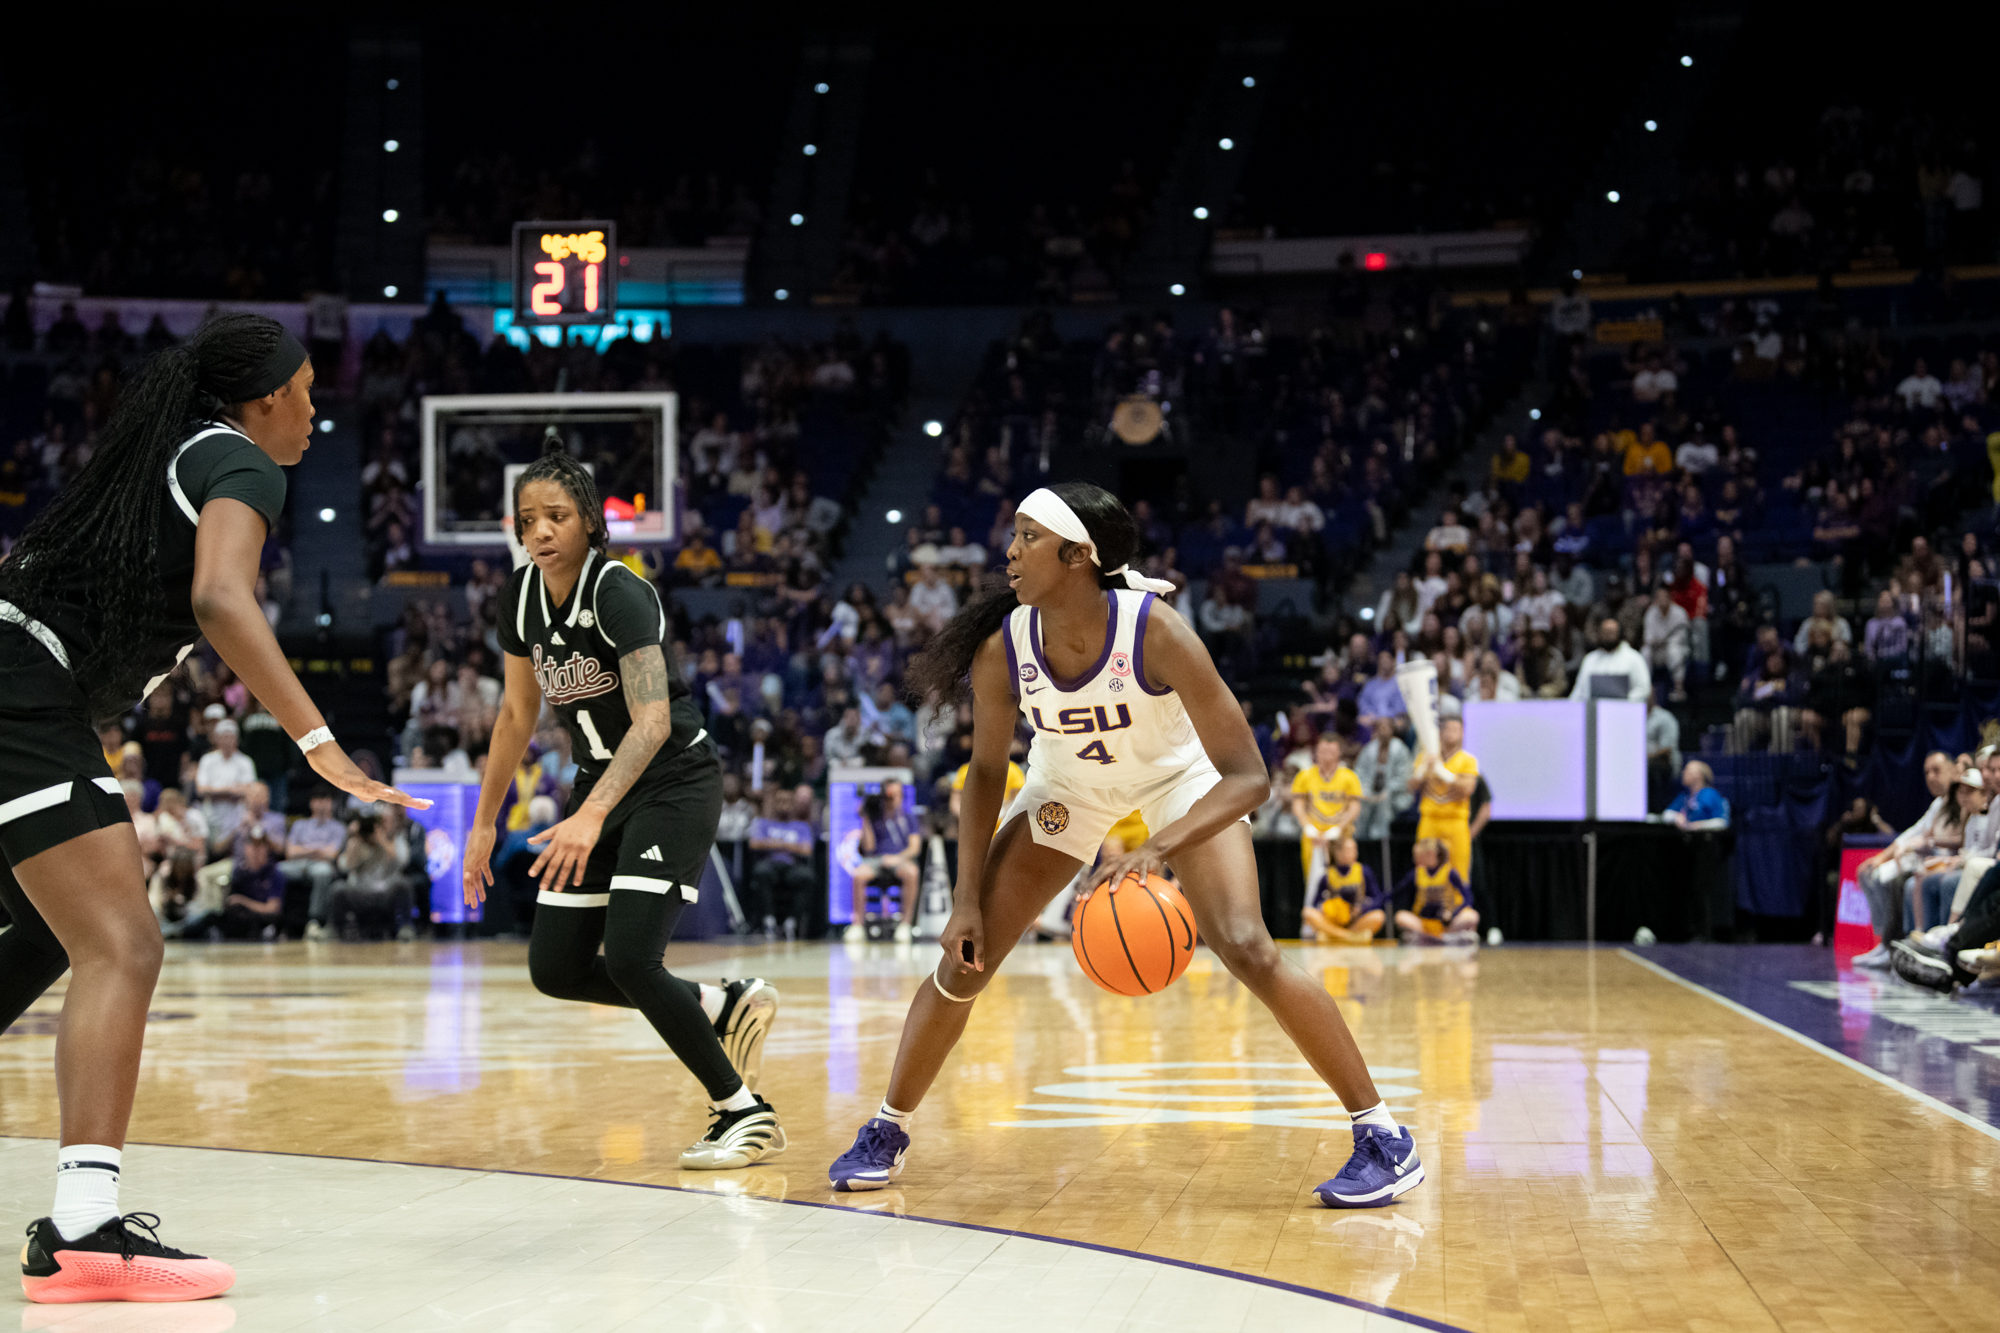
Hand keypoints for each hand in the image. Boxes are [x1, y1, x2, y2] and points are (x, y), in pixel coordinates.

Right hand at [308, 743, 432, 810]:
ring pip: (379, 790)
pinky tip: (384, 792)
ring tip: (409, 800)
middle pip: (394, 794)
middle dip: (411, 800)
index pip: (396, 796)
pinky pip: (362, 785)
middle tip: (429, 804)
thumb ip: (365, 792)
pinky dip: (374, 789)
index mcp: (373, 788)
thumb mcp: (354, 786)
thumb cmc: (339, 769)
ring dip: (395, 795)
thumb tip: (375, 798)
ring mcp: (359, 781)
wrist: (324, 753)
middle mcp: (370, 784)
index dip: (412, 801)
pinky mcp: (347, 779)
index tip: (429, 804)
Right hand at [462, 823, 496, 907]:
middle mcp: (470, 864)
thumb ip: (471, 864)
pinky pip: (485, 870)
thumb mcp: (475, 852)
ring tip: (483, 899)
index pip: (466, 882)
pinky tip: (490, 884)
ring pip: (478, 878)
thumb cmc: (479, 838)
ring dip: (480, 888)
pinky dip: (488, 877)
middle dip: (472, 894)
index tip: (467, 904)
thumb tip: (466, 876)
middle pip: (471, 883)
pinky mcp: (485, 857)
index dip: (467, 893)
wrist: (485, 826)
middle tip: (473, 906)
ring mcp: (477, 861)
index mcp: (467, 864)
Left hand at [527, 805, 605, 890]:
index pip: (544, 855)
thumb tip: (528, 841)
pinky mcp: (586, 849)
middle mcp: (564, 846)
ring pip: (567, 867)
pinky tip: (577, 883)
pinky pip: (582, 865)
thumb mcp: (556, 827)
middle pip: (554, 864)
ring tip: (557, 890)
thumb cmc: (572, 822)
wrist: (590, 815)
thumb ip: (542, 836)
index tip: (531, 874)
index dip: (537, 865)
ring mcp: (575, 848)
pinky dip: (579, 874)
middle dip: (548, 877)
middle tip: (543, 888)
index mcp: (556, 841)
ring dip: (562, 879)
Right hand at [940, 902, 985, 971]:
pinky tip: (967, 954)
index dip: (969, 968)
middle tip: (976, 963)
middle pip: (953, 964)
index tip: (978, 966)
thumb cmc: (973, 917)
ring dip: (961, 962)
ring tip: (973, 958)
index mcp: (952, 942)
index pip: (958, 964)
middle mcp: (944, 943)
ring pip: (951, 960)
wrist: (964, 904)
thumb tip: (980, 969)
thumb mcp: (979, 935)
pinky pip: (949, 953)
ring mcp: (942, 941)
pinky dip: (958, 957)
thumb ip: (979, 953)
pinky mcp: (943, 939)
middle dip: (965, 967)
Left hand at [1082, 839, 1166, 899]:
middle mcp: (1117, 863)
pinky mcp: (1143, 863)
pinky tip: (1142, 885)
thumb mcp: (1120, 873)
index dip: (1086, 887)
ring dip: (1117, 880)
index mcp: (1109, 866)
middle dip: (1093, 886)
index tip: (1078, 899)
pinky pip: (1143, 871)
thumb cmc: (1131, 867)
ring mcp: (1130, 863)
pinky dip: (1142, 877)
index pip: (1094, 877)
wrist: (1150, 851)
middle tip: (1086, 899)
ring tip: (1111, 891)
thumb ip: (1111, 885)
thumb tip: (1105, 906)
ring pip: (1122, 871)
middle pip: (1102, 874)